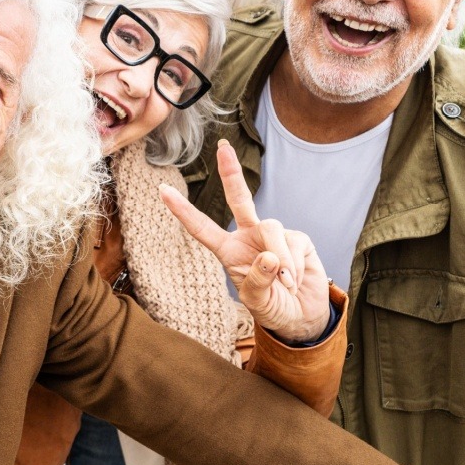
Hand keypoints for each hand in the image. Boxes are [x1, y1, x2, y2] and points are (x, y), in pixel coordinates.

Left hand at [159, 140, 330, 342]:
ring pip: (272, 228)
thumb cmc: (272, 308)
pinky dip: (294, 266)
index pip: (202, 228)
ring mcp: (274, 236)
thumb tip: (269, 256)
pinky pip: (293, 243)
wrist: (302, 316)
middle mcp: (249, 237)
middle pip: (240, 199)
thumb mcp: (257, 302)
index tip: (162, 191)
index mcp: (228, 251)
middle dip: (231, 173)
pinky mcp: (297, 239)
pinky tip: (294, 280)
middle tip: (223, 148)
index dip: (183, 211)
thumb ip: (258, 281)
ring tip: (284, 284)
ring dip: (279, 260)